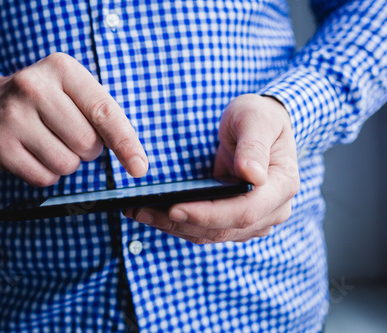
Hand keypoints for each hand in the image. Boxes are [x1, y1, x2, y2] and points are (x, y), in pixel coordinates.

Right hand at [0, 53, 147, 185]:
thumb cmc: (42, 102)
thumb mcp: (71, 91)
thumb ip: (102, 115)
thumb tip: (135, 158)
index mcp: (61, 69)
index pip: (103, 111)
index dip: (125, 142)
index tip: (140, 166)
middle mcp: (33, 88)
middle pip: (86, 143)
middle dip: (87, 149)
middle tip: (69, 135)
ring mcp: (12, 117)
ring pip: (66, 165)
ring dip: (66, 163)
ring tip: (47, 142)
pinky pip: (44, 178)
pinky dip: (47, 173)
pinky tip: (32, 154)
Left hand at [123, 94, 299, 243]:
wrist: (260, 127)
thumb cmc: (259, 117)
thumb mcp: (256, 118)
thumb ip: (254, 144)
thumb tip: (252, 175)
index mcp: (282, 186)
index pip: (245, 211)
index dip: (209, 214)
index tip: (175, 208)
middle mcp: (271, 210)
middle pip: (223, 229)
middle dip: (180, 222)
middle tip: (142, 211)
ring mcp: (253, 220)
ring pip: (210, 234)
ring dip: (173, 227)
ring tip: (139, 212)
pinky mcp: (234, 220)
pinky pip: (205, 229)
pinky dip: (178, 224)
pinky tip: (152, 212)